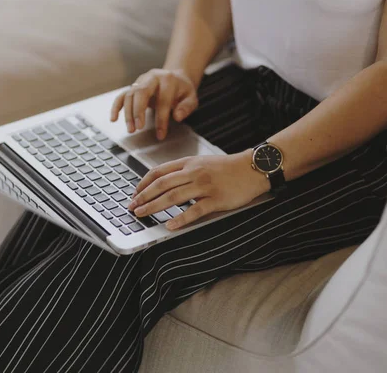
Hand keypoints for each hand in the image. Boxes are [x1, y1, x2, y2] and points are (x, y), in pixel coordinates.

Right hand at [110, 68, 197, 139]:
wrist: (176, 77)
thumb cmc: (182, 90)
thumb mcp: (191, 97)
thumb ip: (186, 107)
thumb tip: (178, 117)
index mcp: (168, 79)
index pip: (163, 100)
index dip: (161, 119)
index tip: (160, 135)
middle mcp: (152, 77)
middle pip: (141, 92)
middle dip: (138, 111)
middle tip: (138, 128)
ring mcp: (140, 81)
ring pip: (129, 95)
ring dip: (128, 113)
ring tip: (131, 129)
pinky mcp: (133, 87)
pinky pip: (121, 95)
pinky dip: (116, 107)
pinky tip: (113, 119)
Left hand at [127, 151, 270, 229]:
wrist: (253, 167)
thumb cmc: (228, 167)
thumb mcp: (202, 162)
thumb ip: (184, 170)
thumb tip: (164, 182)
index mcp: (188, 163)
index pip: (159, 171)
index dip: (143, 183)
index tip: (134, 193)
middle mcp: (193, 172)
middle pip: (161, 184)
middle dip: (143, 196)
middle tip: (132, 207)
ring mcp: (204, 186)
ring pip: (173, 197)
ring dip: (154, 206)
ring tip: (142, 214)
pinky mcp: (216, 199)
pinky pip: (195, 210)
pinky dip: (180, 218)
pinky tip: (170, 225)